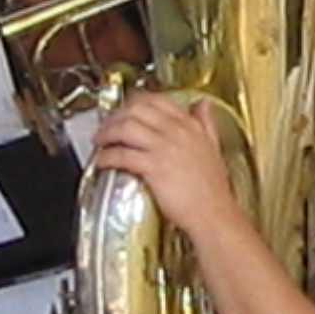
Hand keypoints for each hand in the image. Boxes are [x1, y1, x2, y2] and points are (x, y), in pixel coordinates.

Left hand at [91, 92, 242, 239]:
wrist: (214, 213)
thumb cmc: (213, 188)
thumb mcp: (214, 146)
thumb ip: (206, 123)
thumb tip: (203, 104)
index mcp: (190, 125)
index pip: (157, 100)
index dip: (134, 103)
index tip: (124, 111)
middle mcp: (177, 132)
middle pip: (136, 110)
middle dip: (115, 116)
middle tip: (107, 125)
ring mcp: (165, 148)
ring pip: (126, 128)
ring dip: (107, 133)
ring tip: (100, 141)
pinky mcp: (154, 167)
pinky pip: (122, 155)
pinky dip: (107, 156)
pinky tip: (102, 161)